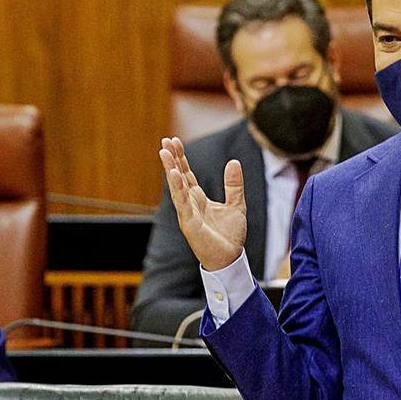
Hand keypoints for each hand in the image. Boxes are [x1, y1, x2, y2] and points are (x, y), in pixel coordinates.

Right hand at [159, 137, 246, 271]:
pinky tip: (173, 174)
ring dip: (170, 169)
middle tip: (165, 140)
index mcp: (199, 199)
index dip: (181, 158)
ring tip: (164, 152)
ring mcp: (188, 213)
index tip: (174, 141)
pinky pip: (182, 203)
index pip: (187, 174)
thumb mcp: (236, 205)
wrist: (231, 259)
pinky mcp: (190, 223)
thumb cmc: (230, 236)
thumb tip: (234, 162)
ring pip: (177, 187)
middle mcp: (190, 204)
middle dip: (172, 159)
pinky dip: (177, 188)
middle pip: (179, 177)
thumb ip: (234, 185)